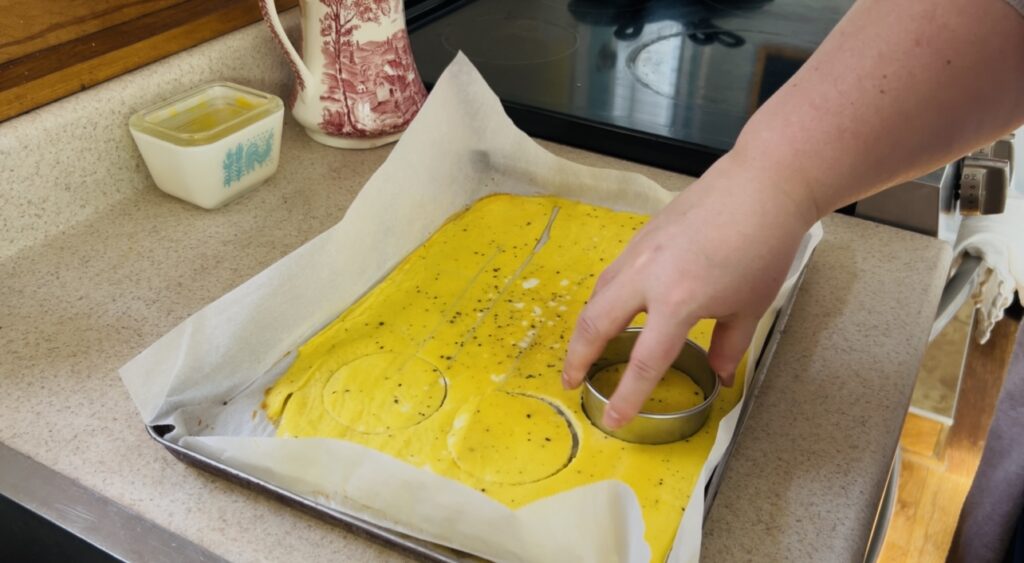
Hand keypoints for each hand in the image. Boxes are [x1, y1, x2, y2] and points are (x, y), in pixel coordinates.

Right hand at [562, 152, 816, 429]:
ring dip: (587, 326)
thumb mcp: (750, 306)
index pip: (644, 361)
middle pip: (596, 324)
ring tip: (586, 348)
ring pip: (598, 294)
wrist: (763, 184)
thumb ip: (729, 345)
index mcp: (677, 302)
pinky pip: (612, 273)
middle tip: (573, 382)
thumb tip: (719, 375)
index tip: (612, 420)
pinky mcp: (642, 235)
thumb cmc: (763, 246)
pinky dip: (604, 297)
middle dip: (578, 357)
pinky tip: (612, 306)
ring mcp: (640, 252)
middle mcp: (647, 277)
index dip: (627, 396)